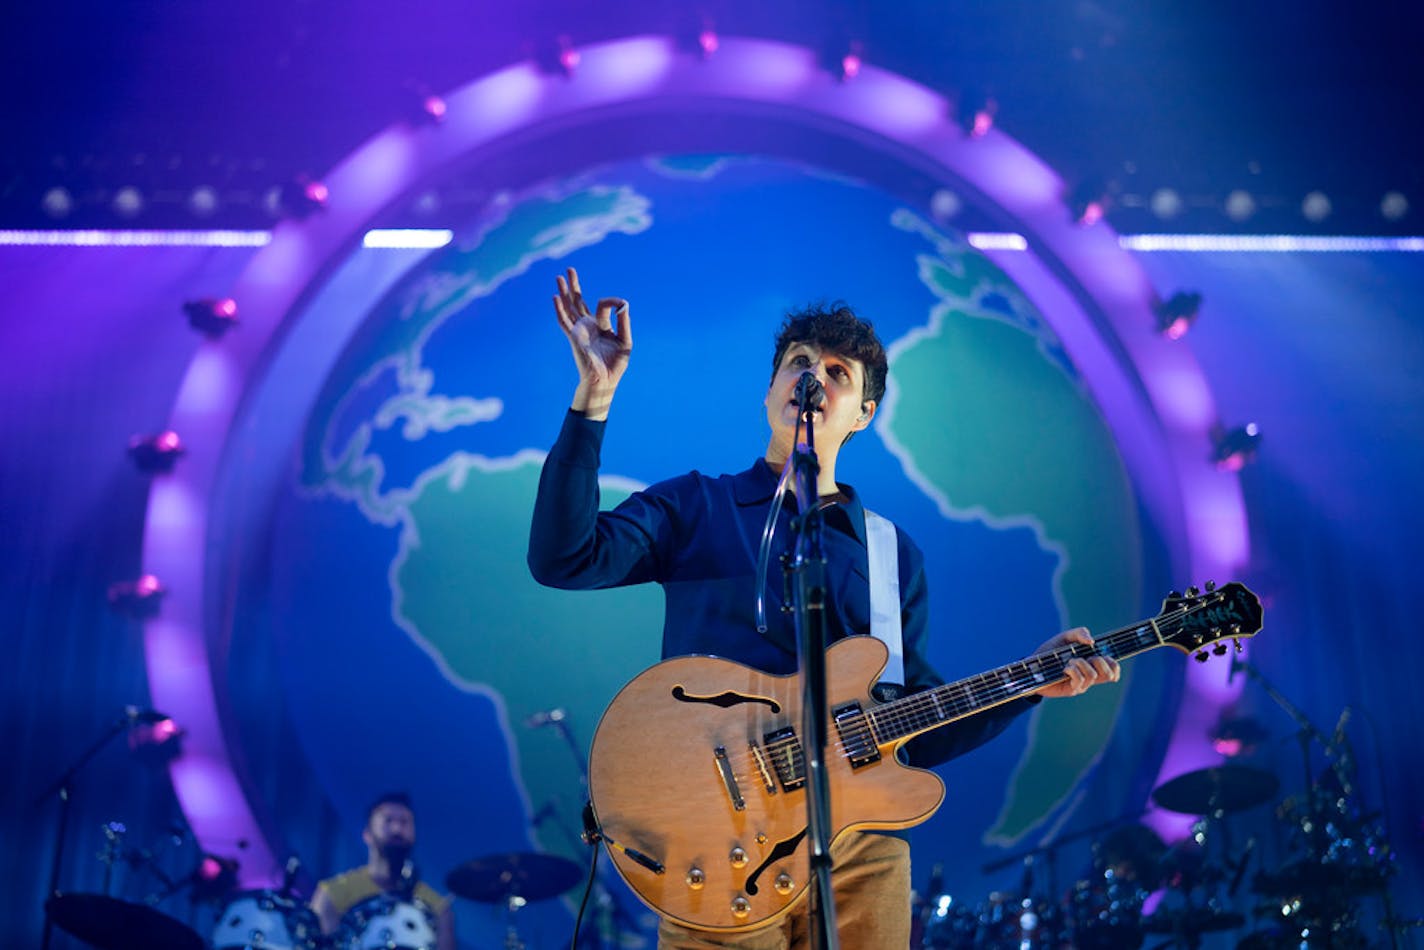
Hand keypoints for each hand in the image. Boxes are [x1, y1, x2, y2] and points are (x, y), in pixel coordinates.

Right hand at [553, 267, 630, 418]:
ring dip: (564, 292)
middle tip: (569, 269)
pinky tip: (555, 297)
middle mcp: (588, 326)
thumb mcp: (625, 341)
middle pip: (578, 301)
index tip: (622, 304)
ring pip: (569, 307)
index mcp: (601, 326)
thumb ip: (624, 323)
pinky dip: (560, 309)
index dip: (612, 301)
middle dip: (574, 286)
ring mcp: (579, 330)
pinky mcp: (574, 337)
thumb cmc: (615, 365)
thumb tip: (624, 305)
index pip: (603, 305)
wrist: (604, 380)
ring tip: (558, 277)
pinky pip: (564, 321)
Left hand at [1033, 627, 1119, 698]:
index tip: (1105, 656)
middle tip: (1087, 657)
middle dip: (1100, 661)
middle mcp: (1089, 676)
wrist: (1032, 665)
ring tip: (1070, 661)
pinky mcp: (1070, 690)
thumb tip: (1092, 641)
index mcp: (1092, 665)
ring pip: (1092, 675)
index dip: (1115, 665)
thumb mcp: (1064, 637)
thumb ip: (1079, 633)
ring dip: (1081, 663)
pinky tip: (1065, 667)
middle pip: (1109, 675)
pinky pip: (1079, 680)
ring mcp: (1081, 685)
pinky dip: (1073, 670)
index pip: (1113, 671)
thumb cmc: (1050, 652)